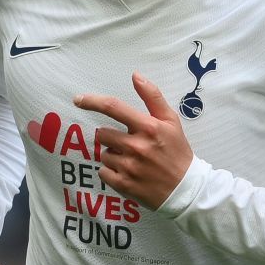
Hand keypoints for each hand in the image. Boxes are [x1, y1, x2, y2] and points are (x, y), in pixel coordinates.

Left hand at [72, 72, 194, 209]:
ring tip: (132, 161)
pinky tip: (128, 173)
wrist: (186, 189)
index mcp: (148, 127)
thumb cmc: (177, 152)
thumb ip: (153, 97)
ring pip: (103, 154)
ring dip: (113, 155)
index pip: (113, 107)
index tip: (78, 100)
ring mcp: (129, 166)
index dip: (92, 101)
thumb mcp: (171, 121)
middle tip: (128, 144)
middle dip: (111, 137)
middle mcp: (137, 146)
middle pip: (102, 133)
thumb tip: (135, 75)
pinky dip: (111, 172)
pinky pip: (102, 172)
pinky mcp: (123, 184)